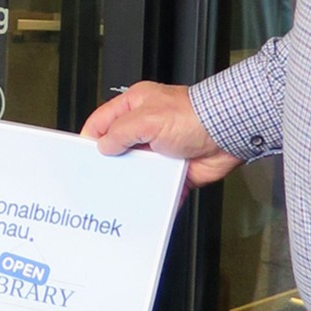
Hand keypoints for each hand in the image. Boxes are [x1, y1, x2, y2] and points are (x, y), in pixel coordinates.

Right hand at [81, 81, 239, 186]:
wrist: (228, 133)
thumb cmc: (195, 116)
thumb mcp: (148, 119)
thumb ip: (121, 132)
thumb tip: (103, 145)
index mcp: (136, 107)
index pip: (103, 122)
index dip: (91, 138)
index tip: (82, 155)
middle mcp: (146, 128)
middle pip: (118, 148)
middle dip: (110, 163)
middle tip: (98, 178)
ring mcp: (160, 150)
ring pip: (136, 170)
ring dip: (131, 181)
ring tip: (119, 194)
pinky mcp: (174, 170)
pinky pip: (157, 187)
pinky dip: (152, 196)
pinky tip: (144, 204)